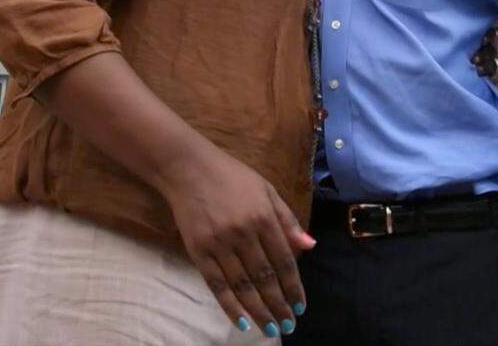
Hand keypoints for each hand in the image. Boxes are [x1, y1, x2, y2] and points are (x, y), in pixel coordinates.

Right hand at [161, 148, 313, 335]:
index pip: (284, 261)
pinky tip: (240, 321)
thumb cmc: (231, 177)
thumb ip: (287, 220)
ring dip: (258, 311)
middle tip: (288, 325)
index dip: (294, 287)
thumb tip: (310, 247)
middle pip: (265, 277)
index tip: (301, 307)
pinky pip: (216, 284)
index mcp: (263, 216)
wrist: (188, 168)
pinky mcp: (198, 250)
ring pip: (242, 285)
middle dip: (279, 305)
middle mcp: (243, 232)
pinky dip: (229, 305)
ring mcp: (219, 243)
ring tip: (270, 329)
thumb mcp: (266, 189)